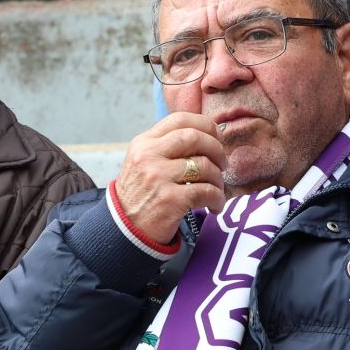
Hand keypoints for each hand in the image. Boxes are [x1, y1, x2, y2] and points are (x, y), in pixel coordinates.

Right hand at [113, 112, 227, 244]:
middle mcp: (148, 156)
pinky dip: (217, 199)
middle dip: (216, 149)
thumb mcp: (144, 163)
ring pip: (204, 165)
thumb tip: (208, 135)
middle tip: (223, 164)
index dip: (205, 124)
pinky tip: (215, 206)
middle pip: (194, 137)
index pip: (179, 119)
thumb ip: (167, 147)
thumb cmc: (142, 196)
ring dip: (218, 179)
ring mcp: (158, 177)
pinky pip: (206, 192)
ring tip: (217, 189)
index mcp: (144, 143)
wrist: (126, 230)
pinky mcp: (170, 199)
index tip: (216, 137)